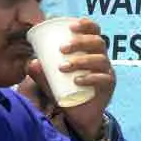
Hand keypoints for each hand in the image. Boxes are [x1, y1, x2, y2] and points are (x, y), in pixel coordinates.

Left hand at [27, 18, 112, 140]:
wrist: (81, 115)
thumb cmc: (67, 91)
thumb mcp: (51, 81)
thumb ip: (41, 73)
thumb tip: (31, 62)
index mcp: (91, 51)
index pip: (94, 32)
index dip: (87, 25)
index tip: (72, 25)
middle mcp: (101, 59)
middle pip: (98, 42)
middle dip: (80, 42)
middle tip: (61, 48)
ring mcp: (107, 72)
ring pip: (100, 59)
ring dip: (81, 60)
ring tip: (63, 67)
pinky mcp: (109, 86)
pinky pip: (103, 78)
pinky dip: (90, 78)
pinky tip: (77, 80)